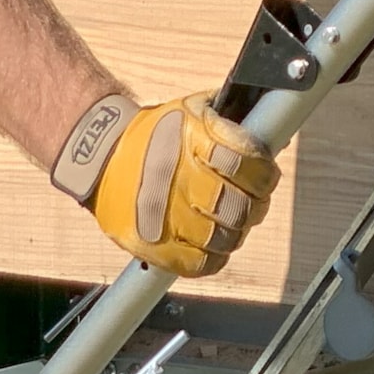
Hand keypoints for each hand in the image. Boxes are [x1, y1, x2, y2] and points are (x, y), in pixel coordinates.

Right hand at [51, 92, 279, 277]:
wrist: (98, 156)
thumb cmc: (152, 133)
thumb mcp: (193, 109)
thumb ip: (231, 120)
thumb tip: (275, 128)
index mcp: (195, 140)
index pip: (247, 162)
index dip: (265, 175)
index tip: (266, 177)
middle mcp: (182, 178)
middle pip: (240, 206)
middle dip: (256, 206)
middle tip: (254, 202)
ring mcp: (166, 215)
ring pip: (224, 238)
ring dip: (237, 232)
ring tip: (233, 222)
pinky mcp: (153, 245)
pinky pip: (199, 264)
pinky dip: (214, 257)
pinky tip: (215, 244)